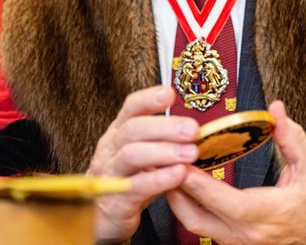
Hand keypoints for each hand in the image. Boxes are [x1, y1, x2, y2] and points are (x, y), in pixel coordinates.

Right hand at [87, 85, 198, 242]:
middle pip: (133, 129)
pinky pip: (136, 187)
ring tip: (191, 153)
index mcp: (119, 132)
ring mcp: (110, 174)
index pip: (130, 108)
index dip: (148, 98)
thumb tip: (196, 128)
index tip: (170, 93)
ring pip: (132, 155)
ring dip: (164, 152)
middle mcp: (111, 149)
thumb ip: (163, 140)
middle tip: (193, 128)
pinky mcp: (115, 201)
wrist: (103, 218)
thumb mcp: (143, 154)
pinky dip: (159, 179)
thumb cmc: (130, 180)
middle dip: (165, 127)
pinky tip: (179, 174)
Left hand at [167, 101, 305, 243]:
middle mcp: (245, 233)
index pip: (222, 200)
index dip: (198, 182)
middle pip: (197, 215)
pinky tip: (182, 184)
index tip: (181, 159)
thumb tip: (276, 109)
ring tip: (165, 168)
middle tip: (162, 159)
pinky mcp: (231, 242)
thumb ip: (291, 137)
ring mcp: (236, 241)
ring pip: (194, 223)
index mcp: (264, 213)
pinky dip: (188, 205)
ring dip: (177, 198)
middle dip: (175, 187)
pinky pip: (201, 226)